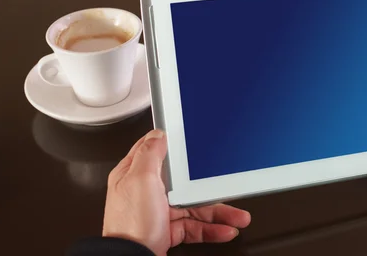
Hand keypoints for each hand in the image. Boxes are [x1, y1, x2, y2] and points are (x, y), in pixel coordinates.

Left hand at [102, 130, 250, 254]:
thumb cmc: (129, 224)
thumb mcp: (140, 180)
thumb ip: (150, 154)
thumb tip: (158, 134)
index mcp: (134, 175)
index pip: (156, 152)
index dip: (175, 146)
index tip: (195, 143)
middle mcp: (146, 193)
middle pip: (184, 182)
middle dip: (210, 187)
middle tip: (228, 188)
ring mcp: (157, 213)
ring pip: (194, 207)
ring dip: (218, 212)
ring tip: (237, 217)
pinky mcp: (166, 231)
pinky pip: (194, 228)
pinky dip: (211, 230)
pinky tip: (224, 230)